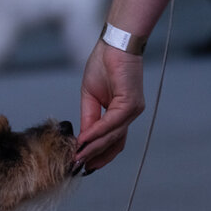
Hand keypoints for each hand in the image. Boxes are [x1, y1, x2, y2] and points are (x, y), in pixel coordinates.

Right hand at [76, 40, 146, 172]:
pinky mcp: (130, 103)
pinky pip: (112, 123)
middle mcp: (130, 114)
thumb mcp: (90, 97)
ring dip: (94, 147)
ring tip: (78, 156)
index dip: (99, 154)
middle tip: (79, 167)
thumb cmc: (104, 65)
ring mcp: (132, 110)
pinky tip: (85, 139)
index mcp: (121, 113)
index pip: (113, 140)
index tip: (84, 164)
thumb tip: (83, 139)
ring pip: (112, 136)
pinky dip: (97, 132)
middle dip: (95, 156)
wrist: (115, 44)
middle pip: (114, 143)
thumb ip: (89, 118)